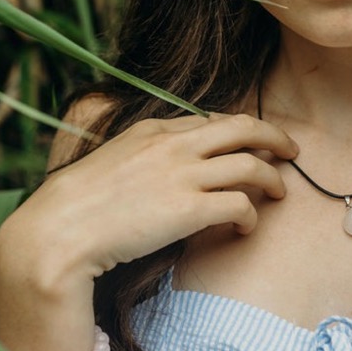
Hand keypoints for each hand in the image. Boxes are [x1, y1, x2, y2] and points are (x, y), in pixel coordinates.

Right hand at [0, 113, 298, 288]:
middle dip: (275, 137)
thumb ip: (144, 156)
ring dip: (273, 179)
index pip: (212, 120)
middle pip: (244, 128)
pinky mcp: (190, 210)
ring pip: (251, 165)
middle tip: (291, 151)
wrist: (59, 230)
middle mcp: (174, 145)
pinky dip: (251, 215)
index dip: (240, 130)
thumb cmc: (77, 205)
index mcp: (153, 129)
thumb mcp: (111, 161)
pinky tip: (247, 226)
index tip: (253, 141)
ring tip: (280, 192)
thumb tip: (165, 171)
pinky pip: (240, 205)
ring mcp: (183, 176)